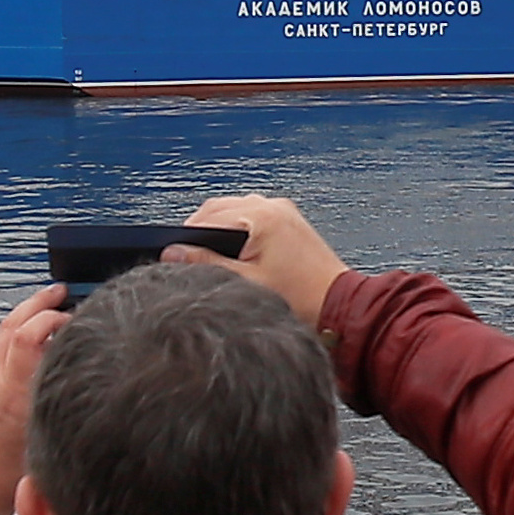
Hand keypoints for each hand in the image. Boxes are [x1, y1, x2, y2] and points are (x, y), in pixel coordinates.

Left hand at [0, 288, 67, 514]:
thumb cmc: (1, 486)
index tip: (76, 318)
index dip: (53, 319)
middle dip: (37, 303)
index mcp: (12, 398)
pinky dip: (14, 338)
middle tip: (59, 292)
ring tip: (46, 305)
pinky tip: (30, 342)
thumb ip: (54, 405)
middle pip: (12, 326)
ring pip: (0, 336)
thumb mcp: (42, 445)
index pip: (29, 337)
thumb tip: (74, 376)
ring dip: (23, 317)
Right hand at [169, 192, 343, 325]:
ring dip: (221, 231)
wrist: (340, 308)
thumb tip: (173, 254)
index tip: (175, 256)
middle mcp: (273, 207)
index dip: (187, 237)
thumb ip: (206, 265)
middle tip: (191, 261)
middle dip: (202, 233)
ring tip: (216, 262)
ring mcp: (284, 212)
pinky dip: (240, 232)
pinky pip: (254, 218)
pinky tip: (238, 257)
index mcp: (261, 216)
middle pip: (220, 209)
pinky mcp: (290, 223)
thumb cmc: (302, 298)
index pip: (208, 216)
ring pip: (236, 212)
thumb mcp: (246, 284)